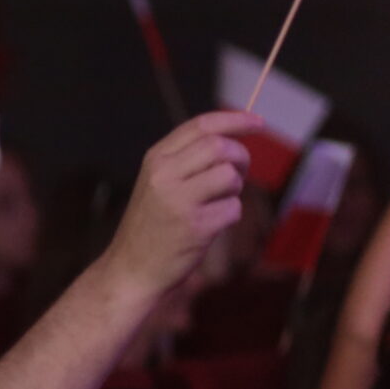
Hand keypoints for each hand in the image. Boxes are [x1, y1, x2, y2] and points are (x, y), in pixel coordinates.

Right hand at [102, 111, 255, 301]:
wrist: (131, 268)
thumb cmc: (152, 224)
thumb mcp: (158, 183)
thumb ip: (187, 160)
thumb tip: (233, 143)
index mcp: (155, 159)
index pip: (201, 126)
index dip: (235, 120)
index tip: (258, 122)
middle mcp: (163, 175)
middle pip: (220, 147)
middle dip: (241, 158)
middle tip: (240, 174)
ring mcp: (178, 200)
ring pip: (229, 176)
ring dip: (235, 190)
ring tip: (218, 202)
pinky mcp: (195, 226)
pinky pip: (233, 209)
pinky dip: (229, 216)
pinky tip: (210, 226)